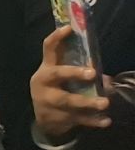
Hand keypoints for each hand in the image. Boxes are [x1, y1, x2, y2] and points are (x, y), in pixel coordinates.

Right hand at [31, 25, 111, 142]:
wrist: (45, 120)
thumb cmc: (57, 90)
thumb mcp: (62, 79)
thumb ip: (80, 73)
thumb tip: (105, 78)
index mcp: (46, 69)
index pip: (48, 49)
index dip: (56, 38)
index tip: (69, 28)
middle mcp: (44, 84)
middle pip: (56, 75)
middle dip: (73, 73)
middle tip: (92, 73)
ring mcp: (48, 101)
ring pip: (67, 101)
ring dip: (87, 102)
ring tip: (105, 103)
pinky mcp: (56, 117)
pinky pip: (77, 119)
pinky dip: (92, 120)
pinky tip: (106, 121)